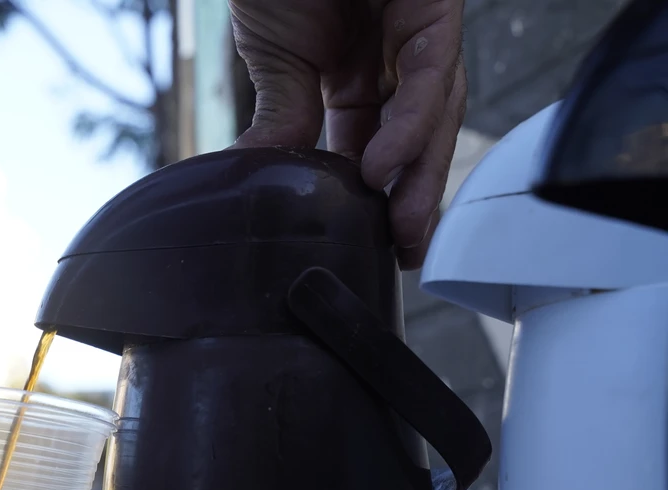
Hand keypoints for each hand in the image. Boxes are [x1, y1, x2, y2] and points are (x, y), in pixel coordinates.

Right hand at [229, 0, 466, 268]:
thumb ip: (283, 116)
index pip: (373, 140)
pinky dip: (409, 120)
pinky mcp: (435, 3)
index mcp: (358, 69)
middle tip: (398, 254)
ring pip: (436, 111)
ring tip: (397, 227)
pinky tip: (381, 163)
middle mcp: (396, 53)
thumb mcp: (272, 56)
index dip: (373, 193)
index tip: (367, 242)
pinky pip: (431, 69)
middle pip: (416, 135)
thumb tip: (264, 177)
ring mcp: (419, 27)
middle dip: (409, 196)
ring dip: (417, 173)